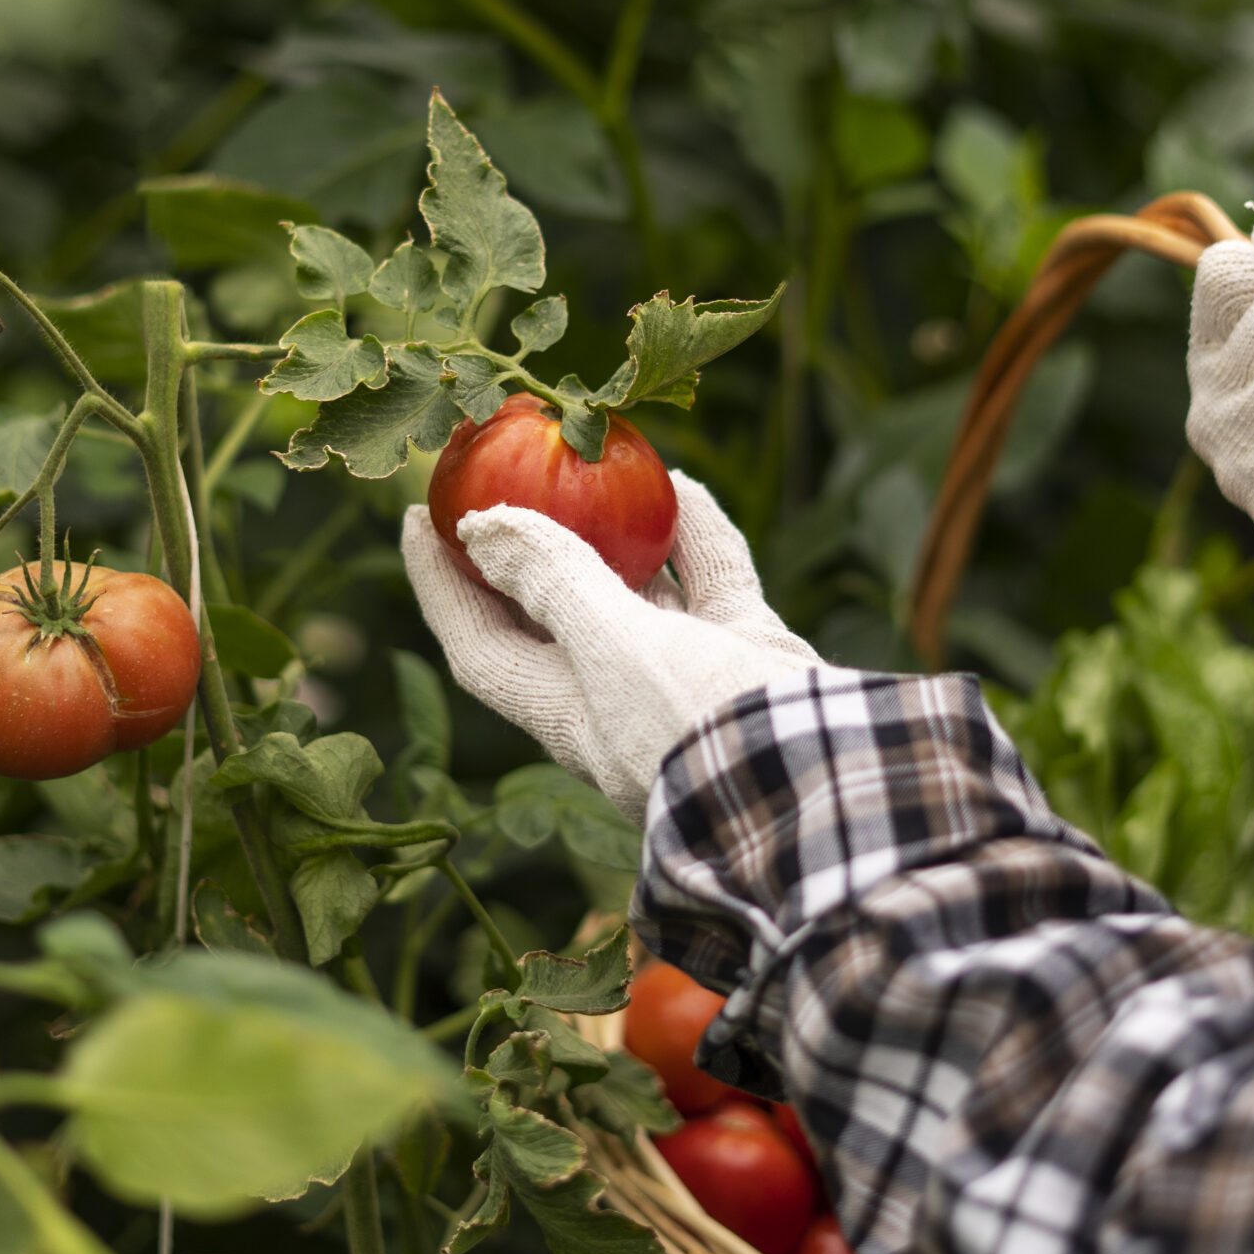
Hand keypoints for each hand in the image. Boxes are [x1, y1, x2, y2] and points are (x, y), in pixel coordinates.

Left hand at [401, 471, 824, 823]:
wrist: (835, 789)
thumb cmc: (704, 728)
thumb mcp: (616, 651)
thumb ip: (555, 583)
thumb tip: (479, 527)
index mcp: (569, 716)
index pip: (481, 645)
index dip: (442, 586)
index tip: (417, 519)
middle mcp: (622, 699)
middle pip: (553, 612)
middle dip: (526, 547)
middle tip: (500, 473)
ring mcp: (690, 678)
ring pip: (638, 591)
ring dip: (614, 532)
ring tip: (592, 465)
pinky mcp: (750, 658)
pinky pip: (713, 583)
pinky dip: (696, 535)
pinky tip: (683, 484)